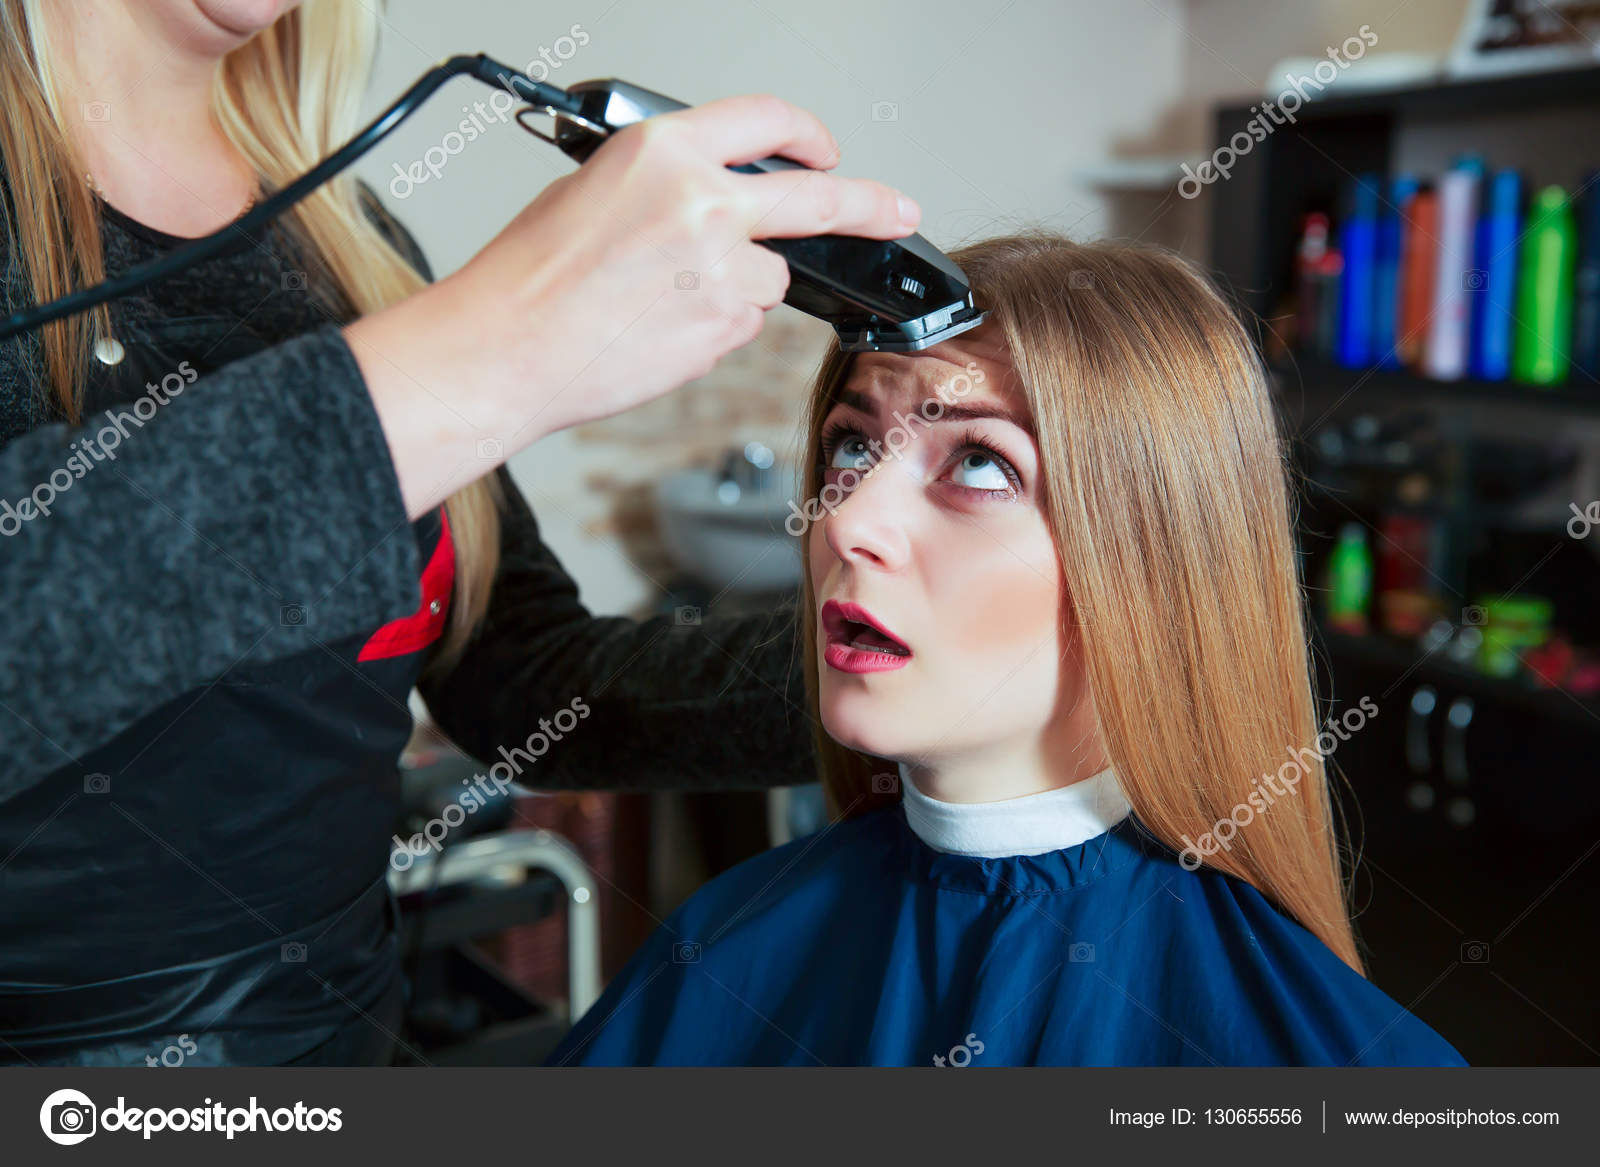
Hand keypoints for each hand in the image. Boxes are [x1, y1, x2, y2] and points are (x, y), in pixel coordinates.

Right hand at [346, 93, 919, 515]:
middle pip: (819, 198)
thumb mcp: (596, 189)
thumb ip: (669, 184)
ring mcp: (724, 267)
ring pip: (768, 276)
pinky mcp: (727, 327)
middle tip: (898, 211)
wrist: (508, 347)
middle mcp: (705, 200)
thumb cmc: (531, 276)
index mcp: (666, 150)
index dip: (807, 135)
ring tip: (663, 302)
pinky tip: (661, 330)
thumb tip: (716, 198)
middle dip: (871, 204)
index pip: (767, 122)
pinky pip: (743, 323)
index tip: (827, 150)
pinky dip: (715, 328)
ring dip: (737, 288)